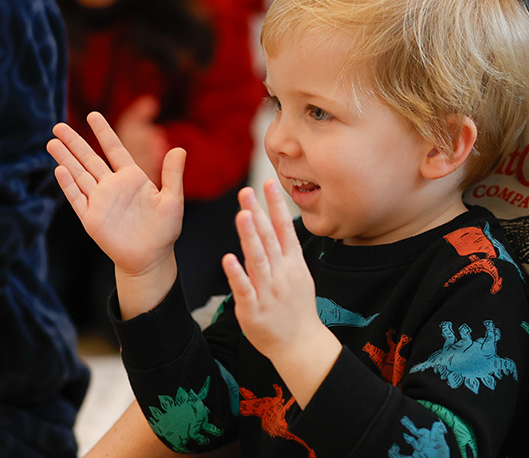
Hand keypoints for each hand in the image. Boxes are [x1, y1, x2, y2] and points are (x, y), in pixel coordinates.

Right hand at [48, 112, 184, 279]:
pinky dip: (68, 185)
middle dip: (74, 142)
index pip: (114, 150)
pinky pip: (77, 198)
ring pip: (78, 175)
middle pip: (89, 159)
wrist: (151, 258)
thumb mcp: (172, 199)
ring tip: (52, 142)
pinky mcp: (91, 218)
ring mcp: (99, 201)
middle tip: (58, 126)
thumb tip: (180, 149)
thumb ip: (172, 175)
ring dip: (65, 159)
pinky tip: (60, 170)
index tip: (93, 115)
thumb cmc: (164, 230)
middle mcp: (112, 186)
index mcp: (132, 178)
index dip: (104, 132)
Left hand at [221, 180, 340, 406]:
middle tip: (247, 191)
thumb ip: (285, 250)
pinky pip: (244, 288)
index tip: (269, 183)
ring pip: (258, 259)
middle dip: (257, 214)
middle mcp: (281, 273)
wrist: (300, 344)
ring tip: (242, 215)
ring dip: (250, 237)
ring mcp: (268, 291)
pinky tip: (228, 258)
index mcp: (293, 263)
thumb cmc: (296, 307)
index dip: (276, 205)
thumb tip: (275, 222)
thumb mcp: (299, 274)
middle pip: (268, 238)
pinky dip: (237, 274)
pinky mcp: (254, 309)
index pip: (284, 228)